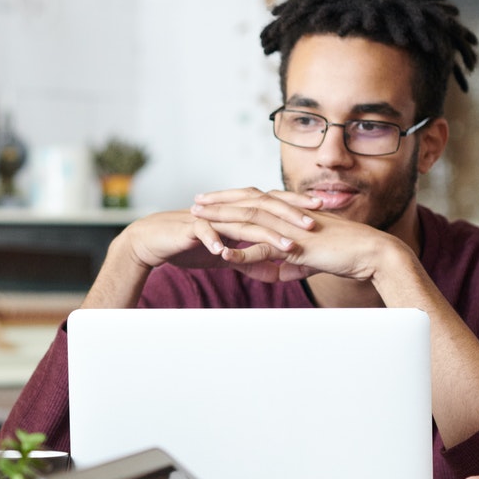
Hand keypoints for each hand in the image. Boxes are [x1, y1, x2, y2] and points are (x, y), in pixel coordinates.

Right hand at [111, 192, 318, 271]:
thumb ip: (249, 260)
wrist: (154, 241)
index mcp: (238, 212)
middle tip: (315, 222)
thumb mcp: (225, 257)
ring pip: (241, 222)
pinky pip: (206, 234)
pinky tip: (227, 253)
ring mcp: (211, 218)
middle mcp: (228, 211)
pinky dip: (217, 242)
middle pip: (264, 208)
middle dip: (291, 214)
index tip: (324, 211)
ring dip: (265, 234)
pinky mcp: (191, 228)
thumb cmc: (189, 246)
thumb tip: (273, 272)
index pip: (274, 206)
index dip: (298, 206)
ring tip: (286, 245)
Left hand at [190, 188, 403, 281]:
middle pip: (247, 203)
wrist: (371, 253)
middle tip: (196, 202)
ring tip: (199, 219)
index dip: (232, 199)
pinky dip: (243, 253)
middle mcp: (289, 215)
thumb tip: (277, 273)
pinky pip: (266, 250)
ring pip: (251, 220)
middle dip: (219, 202)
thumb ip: (291, 264)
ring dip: (222, 219)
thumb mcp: (311, 259)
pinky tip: (224, 255)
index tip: (212, 200)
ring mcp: (292, 228)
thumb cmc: (345, 254)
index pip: (256, 200)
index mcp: (291, 214)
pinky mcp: (298, 246)